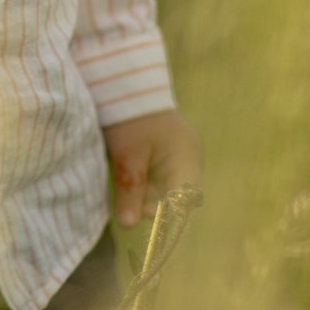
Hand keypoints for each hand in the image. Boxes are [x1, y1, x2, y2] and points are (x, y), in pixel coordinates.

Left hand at [103, 109, 201, 228]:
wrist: (122, 84)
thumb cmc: (130, 118)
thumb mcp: (127, 156)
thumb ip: (129, 191)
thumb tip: (128, 225)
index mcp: (186, 158)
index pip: (186, 198)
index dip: (167, 213)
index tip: (142, 216)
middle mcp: (185, 160)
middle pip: (174, 198)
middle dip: (150, 205)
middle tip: (127, 206)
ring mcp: (173, 158)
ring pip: (160, 191)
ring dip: (141, 196)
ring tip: (124, 187)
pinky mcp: (159, 156)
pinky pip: (152, 180)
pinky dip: (138, 185)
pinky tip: (124, 181)